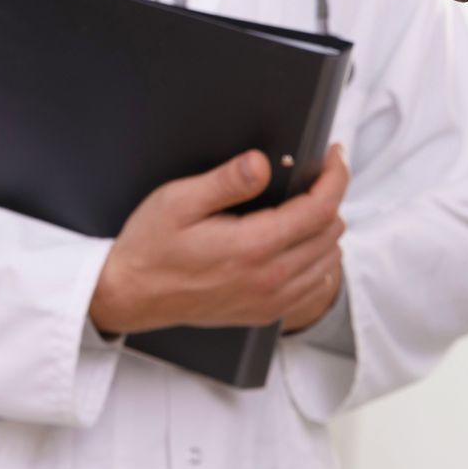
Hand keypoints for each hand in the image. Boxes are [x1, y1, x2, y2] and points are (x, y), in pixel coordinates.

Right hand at [89, 144, 348, 334]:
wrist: (131, 295)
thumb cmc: (150, 247)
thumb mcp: (178, 201)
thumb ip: (226, 180)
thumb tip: (261, 163)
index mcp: (252, 247)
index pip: (320, 209)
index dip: (336, 176)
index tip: (335, 155)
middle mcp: (269, 278)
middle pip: (331, 232)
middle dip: (329, 197)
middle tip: (313, 175)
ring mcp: (270, 300)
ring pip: (329, 258)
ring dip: (325, 228)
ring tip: (303, 205)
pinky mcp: (266, 313)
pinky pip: (314, 285)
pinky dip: (317, 259)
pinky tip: (296, 242)